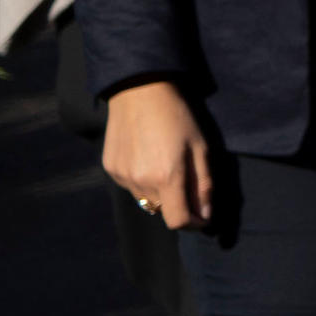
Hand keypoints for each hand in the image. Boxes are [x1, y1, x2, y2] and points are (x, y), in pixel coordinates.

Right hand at [103, 82, 214, 229]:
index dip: (193, 224)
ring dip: (160, 193)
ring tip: (167, 164)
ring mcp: (122, 176)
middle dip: (178, 205)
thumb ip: (203, 185)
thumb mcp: (201, 148)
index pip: (177, 221)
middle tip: (188, 182)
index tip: (203, 217)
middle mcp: (140, 182)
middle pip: (162, 211)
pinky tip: (148, 157)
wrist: (139, 91)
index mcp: (167, 177)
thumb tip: (205, 216)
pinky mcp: (110, 168)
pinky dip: (143, 181)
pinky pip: (131, 186)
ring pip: (146, 200)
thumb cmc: (178, 117)